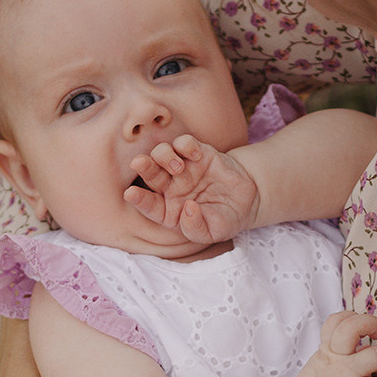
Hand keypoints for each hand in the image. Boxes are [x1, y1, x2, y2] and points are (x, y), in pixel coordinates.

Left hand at [124, 133, 259, 243]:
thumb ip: (196, 227)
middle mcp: (170, 188)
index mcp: (169, 211)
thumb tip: (188, 209)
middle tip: (139, 163)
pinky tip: (196, 155)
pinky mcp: (197, 153)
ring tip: (179, 167)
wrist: (246, 200)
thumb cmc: (224, 220)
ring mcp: (182, 168)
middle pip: (150, 174)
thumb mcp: (212, 233)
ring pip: (161, 154)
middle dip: (143, 167)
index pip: (149, 205)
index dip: (139, 199)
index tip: (130, 193)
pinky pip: (184, 142)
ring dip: (164, 156)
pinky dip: (186, 145)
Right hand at [295, 311, 376, 376]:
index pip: (337, 321)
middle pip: (355, 326)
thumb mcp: (316, 368)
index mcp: (326, 351)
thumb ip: (333, 357)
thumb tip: (356, 350)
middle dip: (374, 324)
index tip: (366, 331)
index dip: (355, 317)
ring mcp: (348, 375)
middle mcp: (336, 358)